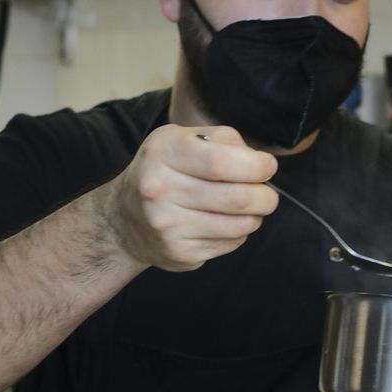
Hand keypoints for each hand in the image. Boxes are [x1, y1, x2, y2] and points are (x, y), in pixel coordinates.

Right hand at [98, 125, 278, 271]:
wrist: (123, 220)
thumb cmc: (165, 171)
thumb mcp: (183, 139)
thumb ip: (223, 140)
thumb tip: (260, 162)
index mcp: (163, 152)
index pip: (222, 161)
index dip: (257, 166)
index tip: (267, 167)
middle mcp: (160, 189)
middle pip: (238, 197)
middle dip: (266, 196)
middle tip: (266, 193)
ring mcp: (168, 225)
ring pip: (241, 224)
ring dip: (255, 215)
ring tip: (246, 207)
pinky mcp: (180, 252)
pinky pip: (231, 243)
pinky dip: (238, 232)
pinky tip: (223, 222)